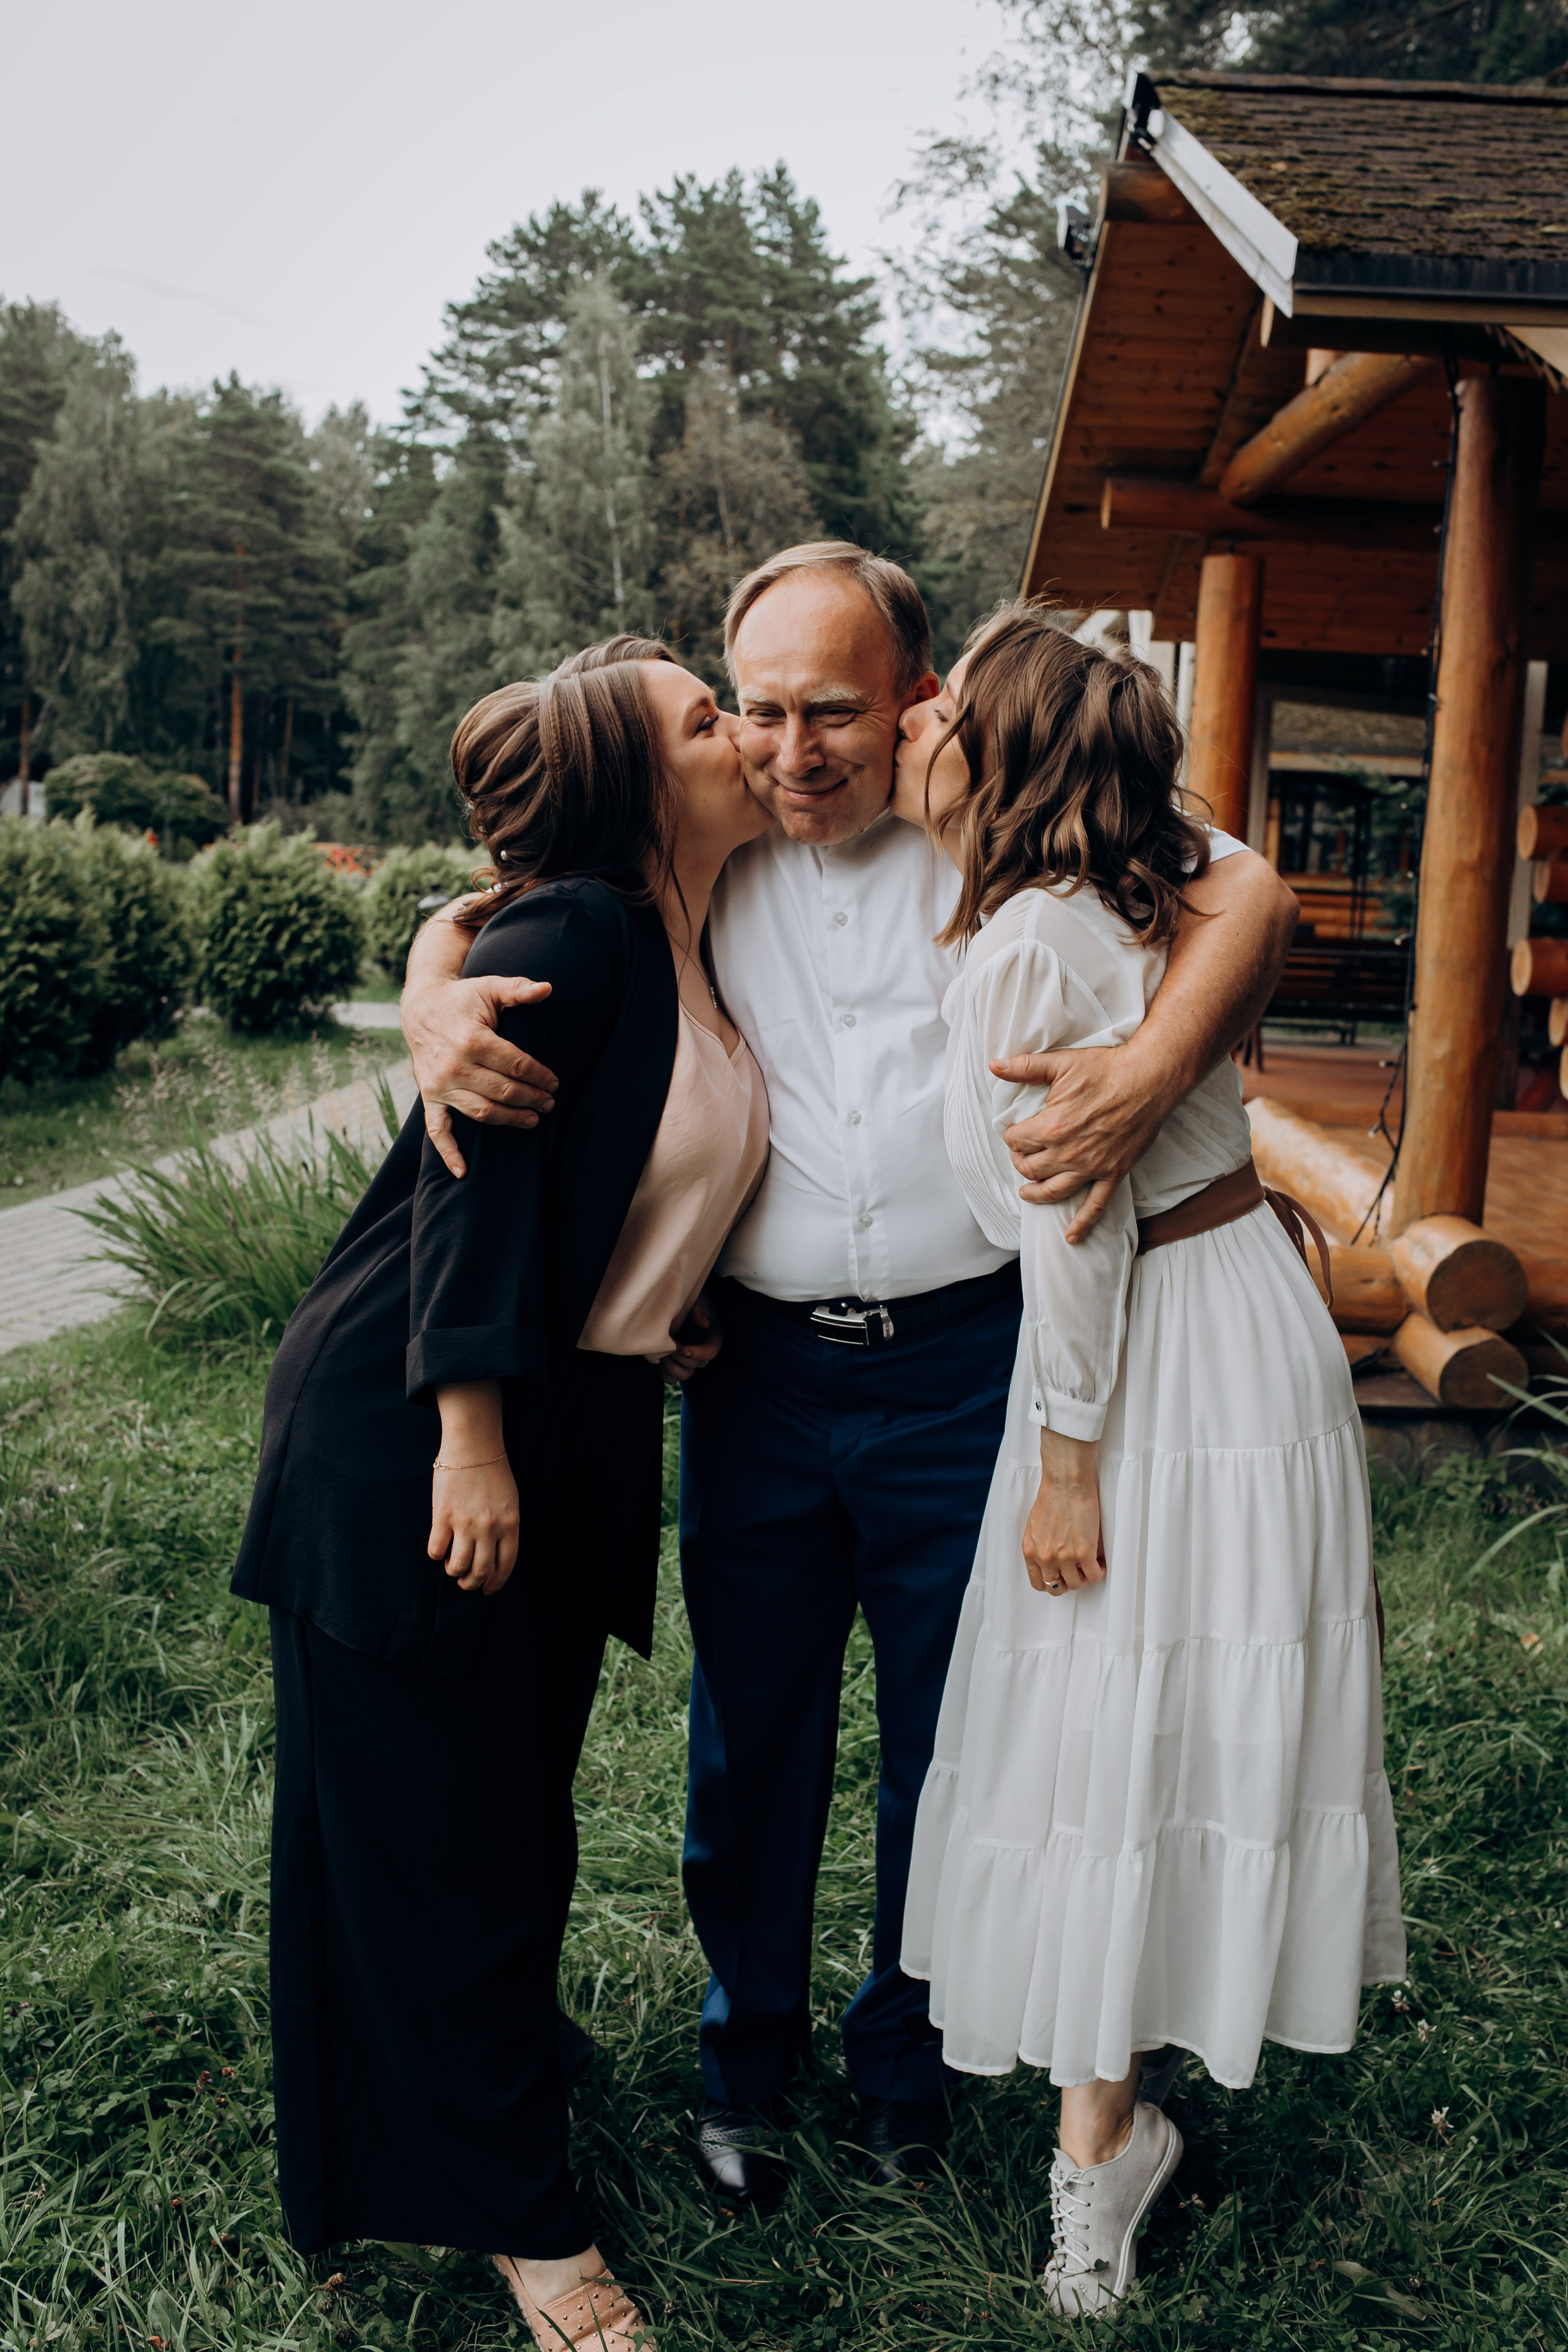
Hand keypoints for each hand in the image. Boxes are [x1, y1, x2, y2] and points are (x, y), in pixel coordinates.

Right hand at [404, 971, 559, 1180]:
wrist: (420, 1008)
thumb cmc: (462, 999)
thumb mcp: (489, 988)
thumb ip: (518, 989)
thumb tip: (547, 988)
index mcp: (472, 1039)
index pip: (515, 1065)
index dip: (539, 1075)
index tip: (555, 1082)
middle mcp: (454, 1066)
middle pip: (503, 1091)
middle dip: (531, 1099)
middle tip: (550, 1103)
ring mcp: (440, 1084)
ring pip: (481, 1111)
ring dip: (509, 1120)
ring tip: (532, 1121)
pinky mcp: (430, 1096)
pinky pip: (437, 1129)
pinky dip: (448, 1153)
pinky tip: (463, 1172)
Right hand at [428, 1456, 519, 1596]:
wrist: (473, 1445)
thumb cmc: (492, 1471)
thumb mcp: (510, 1501)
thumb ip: (505, 1527)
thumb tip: (493, 1553)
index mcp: (510, 1524)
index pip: (505, 1565)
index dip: (496, 1582)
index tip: (488, 1589)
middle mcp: (490, 1528)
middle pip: (481, 1571)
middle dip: (472, 1583)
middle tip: (466, 1582)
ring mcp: (466, 1523)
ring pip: (458, 1565)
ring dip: (454, 1571)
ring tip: (452, 1566)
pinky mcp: (443, 1516)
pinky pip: (436, 1549)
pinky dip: (436, 1554)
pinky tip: (438, 1548)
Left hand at [659, 1290, 723, 1384]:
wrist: (674, 1300)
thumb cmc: (691, 1298)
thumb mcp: (700, 1297)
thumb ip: (702, 1307)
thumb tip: (703, 1322)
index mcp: (712, 1337)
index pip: (711, 1352)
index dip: (698, 1354)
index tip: (683, 1349)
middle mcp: (701, 1351)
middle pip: (695, 1366)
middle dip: (680, 1358)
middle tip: (668, 1345)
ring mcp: (688, 1358)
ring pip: (684, 1375)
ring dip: (671, 1367)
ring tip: (662, 1352)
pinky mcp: (675, 1362)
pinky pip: (671, 1378)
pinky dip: (664, 1374)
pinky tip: (658, 1360)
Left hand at [995, 1043, 1170, 1239]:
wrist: (1151, 1079)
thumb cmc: (1107, 1068)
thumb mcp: (1062, 1063)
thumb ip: (1025, 1067)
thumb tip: (994, 1065)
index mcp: (1051, 1127)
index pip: (1015, 1141)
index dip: (1012, 1136)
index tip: (1015, 1132)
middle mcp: (1068, 1153)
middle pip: (1029, 1168)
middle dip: (1020, 1161)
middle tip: (1022, 1155)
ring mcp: (1091, 1167)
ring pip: (1053, 1191)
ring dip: (1035, 1194)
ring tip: (1026, 1193)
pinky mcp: (1113, 1173)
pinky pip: (1095, 1206)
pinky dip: (1082, 1225)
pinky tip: (1070, 1238)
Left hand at [1022, 1429, 1104, 1594]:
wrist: (1066, 1481)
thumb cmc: (1052, 1496)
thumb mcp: (1035, 1526)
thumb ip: (1039, 1546)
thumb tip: (1051, 1560)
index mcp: (1030, 1551)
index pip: (1038, 1583)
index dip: (1052, 1584)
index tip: (1061, 1577)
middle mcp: (1044, 1557)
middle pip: (1057, 1588)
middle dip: (1069, 1581)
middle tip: (1078, 1571)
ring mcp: (1064, 1557)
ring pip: (1077, 1584)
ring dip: (1085, 1577)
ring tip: (1090, 1565)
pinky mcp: (1083, 1552)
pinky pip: (1094, 1575)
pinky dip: (1099, 1571)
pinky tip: (1100, 1562)